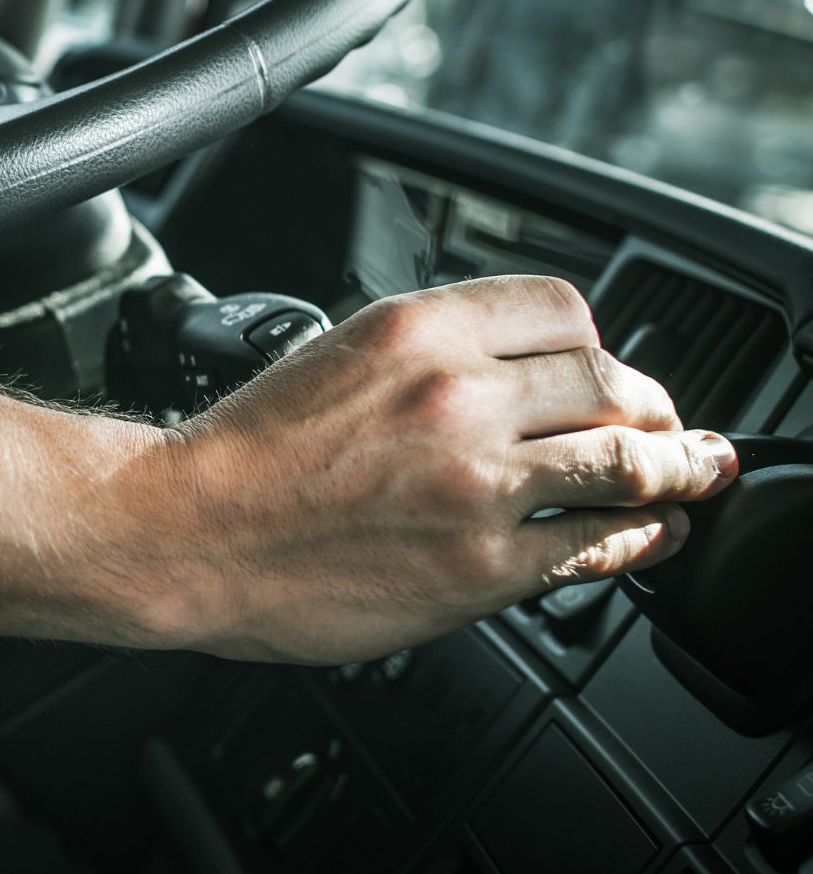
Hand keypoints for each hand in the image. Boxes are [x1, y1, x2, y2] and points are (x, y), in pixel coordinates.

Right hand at [125, 276, 737, 664]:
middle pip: (613, 381)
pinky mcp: (482, 564)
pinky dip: (640, 539)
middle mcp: (457, 394)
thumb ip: (428, 351)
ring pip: (628, 462)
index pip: (566, 308)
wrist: (185, 530)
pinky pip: (598, 546)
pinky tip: (649, 535)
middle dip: (648, 408)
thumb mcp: (334, 352)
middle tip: (661, 427)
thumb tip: (514, 369)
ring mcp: (477, 482)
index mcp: (417, 326)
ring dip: (672, 471)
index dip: (597, 344)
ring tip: (688, 475)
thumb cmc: (243, 452)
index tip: (605, 369)